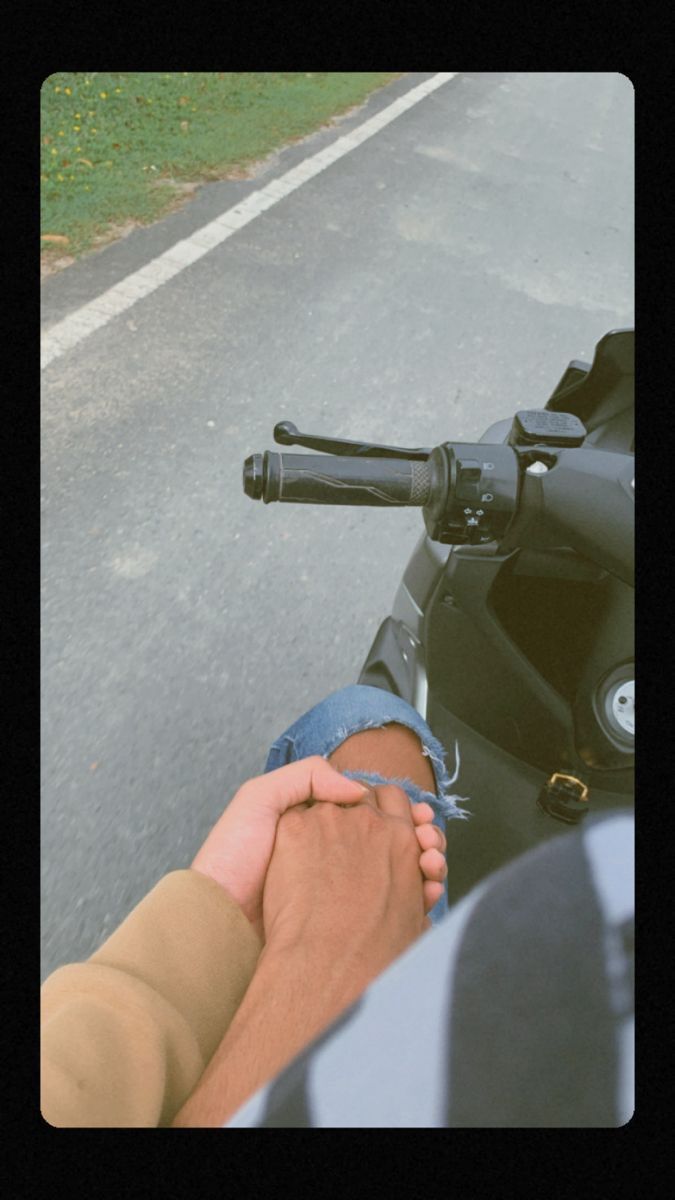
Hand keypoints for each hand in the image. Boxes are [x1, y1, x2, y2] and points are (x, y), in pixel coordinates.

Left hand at [175, 780, 444, 1127]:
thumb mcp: (259, 800)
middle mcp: (332, 858)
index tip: (420, 816)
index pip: (371, 813)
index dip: (400, 812)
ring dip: (425, 867)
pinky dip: (415, 901)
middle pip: (392, 843)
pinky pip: (389, 910)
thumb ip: (305, 778)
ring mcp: (340, 893)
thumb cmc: (231, 859)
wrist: (217, 922)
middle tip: (431, 843)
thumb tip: (358, 788)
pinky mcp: (344, 923)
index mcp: (315, 827)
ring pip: (398, 875)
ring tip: (432, 866)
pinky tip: (426, 895)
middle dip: (421, 839)